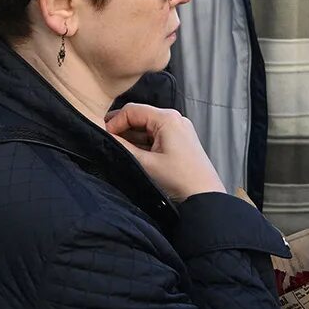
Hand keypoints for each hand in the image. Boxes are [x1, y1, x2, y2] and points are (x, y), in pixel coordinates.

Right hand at [104, 104, 225, 202]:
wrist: (205, 197)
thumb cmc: (179, 179)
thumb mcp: (145, 163)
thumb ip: (122, 147)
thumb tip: (105, 136)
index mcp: (167, 118)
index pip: (131, 110)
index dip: (114, 122)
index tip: (103, 136)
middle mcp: (175, 118)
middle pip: (140, 116)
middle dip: (122, 128)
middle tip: (107, 141)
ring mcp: (179, 129)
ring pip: (147, 127)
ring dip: (131, 137)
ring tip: (119, 150)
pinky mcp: (180, 141)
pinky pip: (156, 135)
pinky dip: (143, 143)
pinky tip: (134, 154)